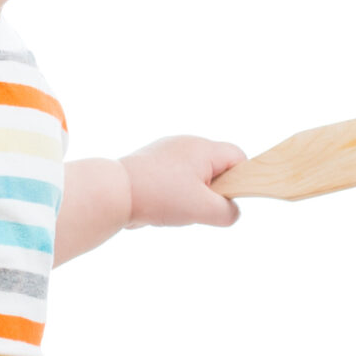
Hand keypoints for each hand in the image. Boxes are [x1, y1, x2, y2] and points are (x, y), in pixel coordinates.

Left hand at [120, 135, 246, 227]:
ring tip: (178, 207)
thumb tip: (231, 212)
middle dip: (214, 190)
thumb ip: (228, 212)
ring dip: (193, 194)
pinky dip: (174, 193)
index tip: (227, 199)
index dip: (241, 180)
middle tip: (200, 207)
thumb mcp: (204, 209)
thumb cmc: (160, 196)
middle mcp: (186, 144)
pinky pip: (175, 179)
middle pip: (217, 166)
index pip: (238, 157)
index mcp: (203, 148)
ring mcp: (166, 152)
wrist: (114, 193)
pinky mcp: (151, 164)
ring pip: (195, 174)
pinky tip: (162, 205)